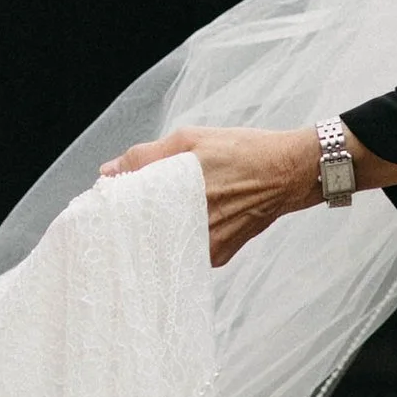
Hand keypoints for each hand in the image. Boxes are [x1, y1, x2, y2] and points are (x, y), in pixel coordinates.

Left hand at [100, 125, 329, 267]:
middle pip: (142, 232)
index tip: (106, 202)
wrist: (290, 173)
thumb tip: (108, 171)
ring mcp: (204, 247)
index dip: (113, 208)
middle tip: (132, 207)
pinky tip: (188, 222)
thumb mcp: (191, 140)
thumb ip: (145, 156)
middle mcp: (188, 227)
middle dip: (133, 220)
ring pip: (163, 244)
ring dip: (157, 231)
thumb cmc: (243, 152)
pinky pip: (186, 251)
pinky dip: (181, 239)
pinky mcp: (217, 257)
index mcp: (176, 196)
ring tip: (166, 211)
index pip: (126, 213)